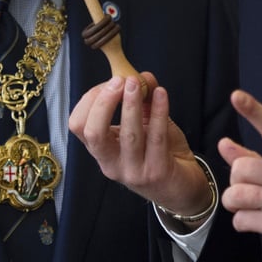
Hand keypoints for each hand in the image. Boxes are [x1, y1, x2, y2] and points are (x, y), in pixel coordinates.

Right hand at [68, 72, 211, 217]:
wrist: (182, 187)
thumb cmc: (158, 153)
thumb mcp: (144, 123)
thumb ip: (141, 98)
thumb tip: (142, 75)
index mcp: (102, 151)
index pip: (79, 125)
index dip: (91, 99)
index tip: (111, 82)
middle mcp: (111, 164)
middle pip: (93, 134)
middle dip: (103, 103)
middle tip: (119, 82)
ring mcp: (134, 171)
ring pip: (128, 135)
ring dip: (131, 105)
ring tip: (136, 83)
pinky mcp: (157, 172)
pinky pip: (157, 137)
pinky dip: (158, 112)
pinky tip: (162, 94)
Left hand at [218, 89, 261, 261]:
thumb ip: (255, 158)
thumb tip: (224, 144)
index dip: (253, 111)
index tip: (237, 96)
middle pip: (241, 168)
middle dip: (236, 181)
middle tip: (247, 188)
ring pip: (237, 195)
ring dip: (235, 203)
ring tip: (248, 206)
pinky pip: (242, 220)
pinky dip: (242, 222)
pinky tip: (256, 221)